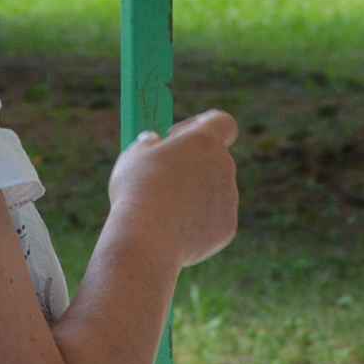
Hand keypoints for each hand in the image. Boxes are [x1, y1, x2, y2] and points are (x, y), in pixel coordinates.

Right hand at [108, 109, 240, 266]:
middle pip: (214, 157)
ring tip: (159, 206)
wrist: (148, 240)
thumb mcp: (133, 156)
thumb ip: (149, 144)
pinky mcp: (227, 227)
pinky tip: (170, 228)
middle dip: (191, 162)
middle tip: (163, 171)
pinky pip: (209, 217)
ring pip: (210, 190)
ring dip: (190, 193)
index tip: (177, 135)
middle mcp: (224, 166)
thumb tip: (153, 142)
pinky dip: (194, 220)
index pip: (221, 122)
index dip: (199, 125)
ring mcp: (229, 198)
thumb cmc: (137, 192)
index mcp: (204, 142)